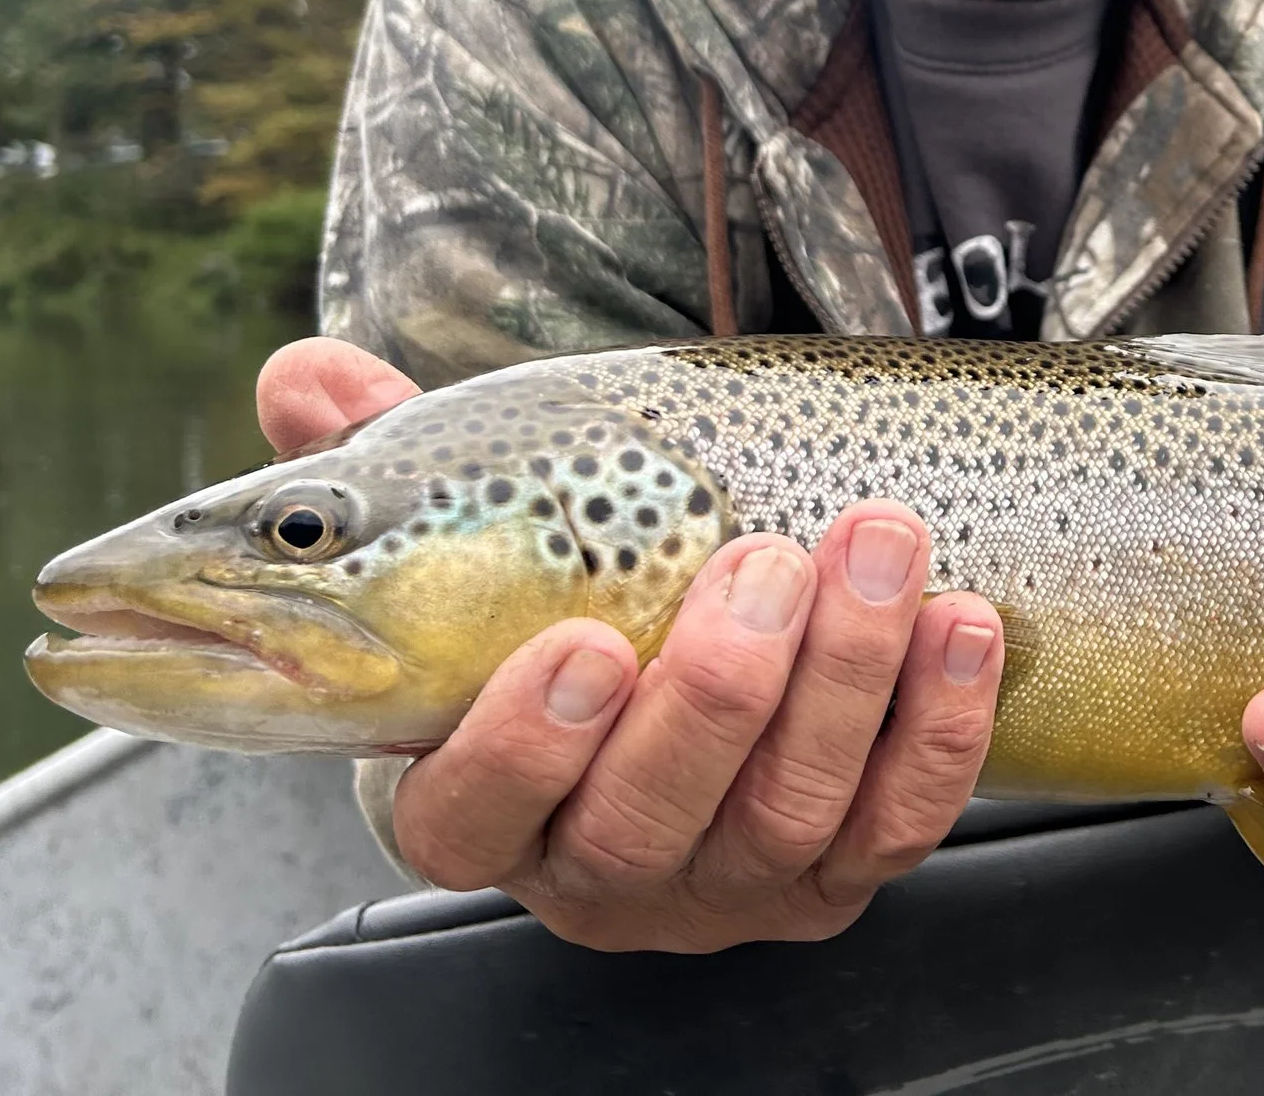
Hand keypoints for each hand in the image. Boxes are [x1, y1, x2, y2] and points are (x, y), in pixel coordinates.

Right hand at [255, 338, 1006, 951]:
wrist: (680, 667)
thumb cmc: (557, 598)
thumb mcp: (468, 532)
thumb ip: (376, 459)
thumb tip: (302, 378)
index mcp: (480, 802)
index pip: (468, 822)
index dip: (520, 750)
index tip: (582, 644)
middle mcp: (600, 868)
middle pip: (646, 821)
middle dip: (717, 691)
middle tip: (764, 562)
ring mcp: (727, 884)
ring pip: (787, 815)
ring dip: (845, 679)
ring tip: (873, 549)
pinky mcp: (839, 876)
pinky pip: (900, 823)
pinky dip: (941, 729)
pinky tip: (960, 625)